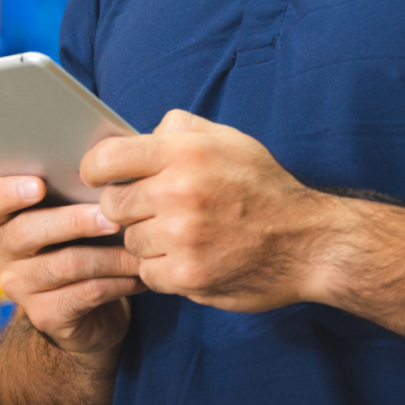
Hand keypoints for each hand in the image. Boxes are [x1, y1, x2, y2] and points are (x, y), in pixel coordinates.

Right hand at [0, 175, 145, 356]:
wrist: (90, 308)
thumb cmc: (87, 240)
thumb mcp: (77, 209)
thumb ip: (79, 184)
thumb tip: (110, 150)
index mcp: (4, 216)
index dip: (7, 192)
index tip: (39, 185)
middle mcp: (2, 251)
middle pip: (27, 231)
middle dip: (75, 221)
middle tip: (113, 217)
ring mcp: (20, 286)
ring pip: (66, 264)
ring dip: (110, 255)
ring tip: (140, 247)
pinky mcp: (45, 315)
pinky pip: (85, 293)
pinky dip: (118, 282)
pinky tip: (140, 274)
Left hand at [80, 110, 333, 312]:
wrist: (308, 242)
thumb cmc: (264, 188)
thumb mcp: (230, 140)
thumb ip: (181, 129)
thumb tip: (139, 135)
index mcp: (186, 152)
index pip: (107, 157)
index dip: (96, 169)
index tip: (101, 178)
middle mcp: (180, 191)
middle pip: (112, 204)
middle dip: (128, 208)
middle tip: (156, 210)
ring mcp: (182, 236)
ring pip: (130, 241)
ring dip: (149, 241)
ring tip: (184, 235)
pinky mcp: (187, 275)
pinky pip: (148, 273)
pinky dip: (164, 269)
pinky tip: (191, 257)